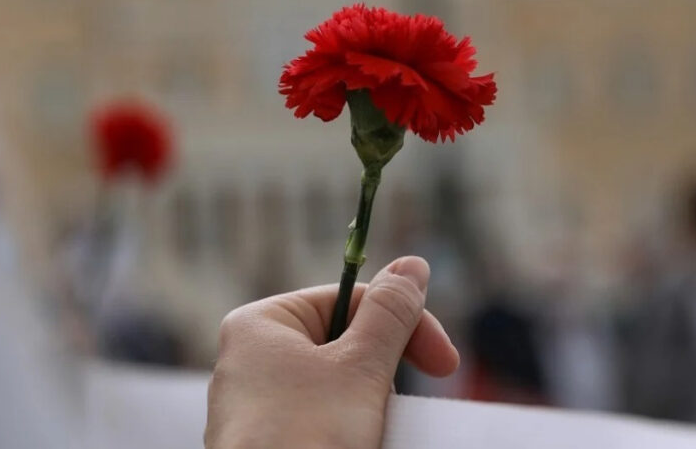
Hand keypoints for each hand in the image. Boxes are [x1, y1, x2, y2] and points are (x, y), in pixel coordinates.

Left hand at [205, 256, 459, 448]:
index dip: (403, 324)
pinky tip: (359, 443)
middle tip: (403, 403)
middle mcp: (249, 359)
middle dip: (382, 370)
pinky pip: (318, 421)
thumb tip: (411, 265)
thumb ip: (390, 314)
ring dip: (369, 403)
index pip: (348, 299)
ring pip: (334, 386)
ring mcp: (254, 406)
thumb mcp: (360, 368)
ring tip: (373, 431)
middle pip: (341, 343)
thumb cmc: (305, 437)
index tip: (445, 361)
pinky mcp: (265, 444)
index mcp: (260, 324)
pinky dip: (347, 430)